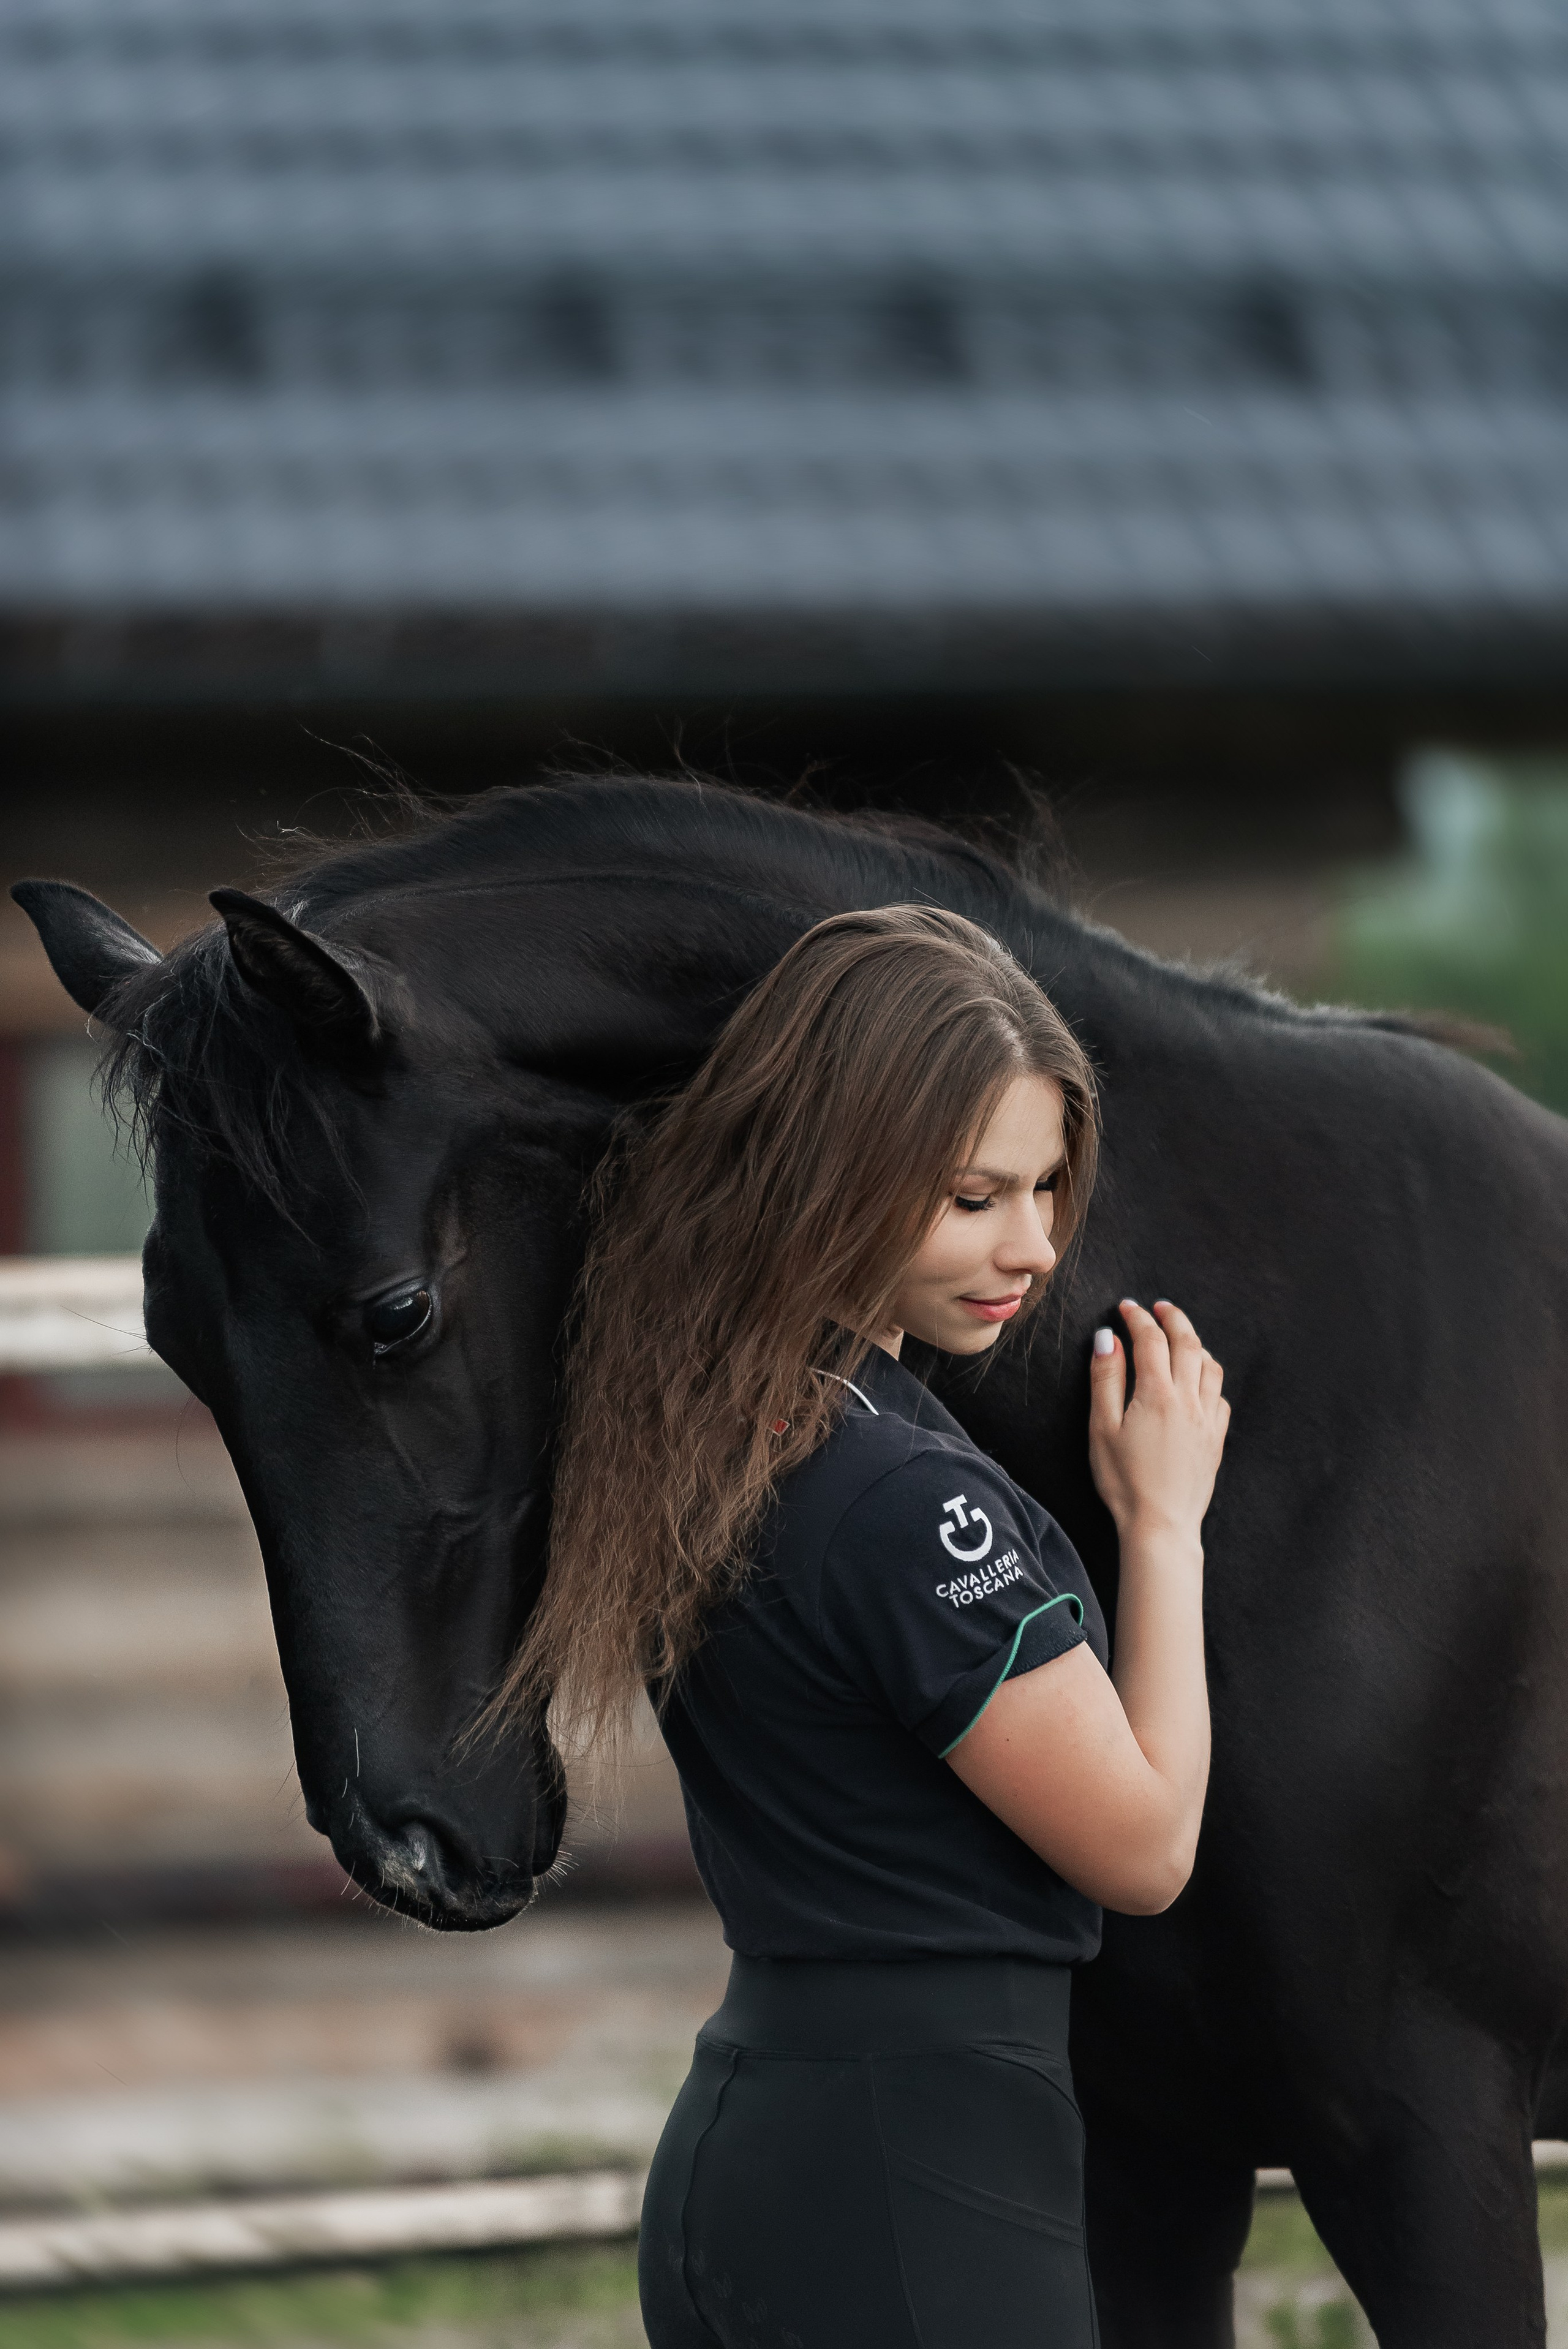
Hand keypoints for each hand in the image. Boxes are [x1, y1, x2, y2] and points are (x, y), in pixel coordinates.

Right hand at [1088, 1300, 1228, 1541]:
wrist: (1161, 1525)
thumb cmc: (1124, 1481)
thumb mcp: (1102, 1429)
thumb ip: (1106, 1380)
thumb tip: (1107, 1339)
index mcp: (1157, 1394)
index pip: (1151, 1340)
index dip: (1138, 1318)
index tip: (1126, 1307)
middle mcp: (1189, 1400)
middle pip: (1187, 1344)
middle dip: (1173, 1319)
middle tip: (1159, 1307)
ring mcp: (1207, 1419)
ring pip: (1210, 1366)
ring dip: (1195, 1344)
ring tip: (1180, 1338)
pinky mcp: (1216, 1439)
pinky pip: (1220, 1395)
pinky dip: (1209, 1377)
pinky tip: (1198, 1381)